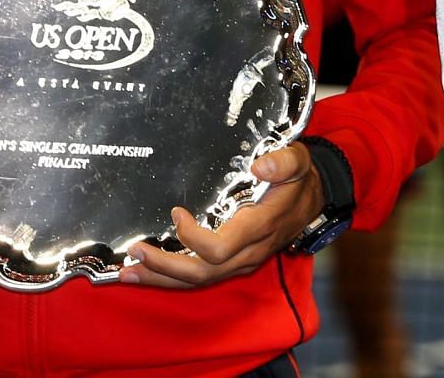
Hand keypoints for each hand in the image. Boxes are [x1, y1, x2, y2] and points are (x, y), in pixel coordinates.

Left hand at [119, 144, 324, 286]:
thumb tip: (261, 165)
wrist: (314, 199)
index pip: (220, 248)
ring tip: (129, 273)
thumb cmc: (299, 180)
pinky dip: (173, 277)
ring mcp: (242, 261)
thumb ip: (284, 162)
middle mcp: (248, 252)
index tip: (176, 213)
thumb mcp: (298, 161)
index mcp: (259, 227)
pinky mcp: (234, 262)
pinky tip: (149, 272)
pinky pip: (202, 277)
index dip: (193, 237)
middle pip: (202, 272)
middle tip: (134, 253)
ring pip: (199, 281)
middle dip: (165, 266)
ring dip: (163, 278)